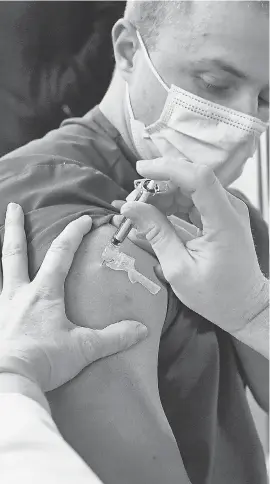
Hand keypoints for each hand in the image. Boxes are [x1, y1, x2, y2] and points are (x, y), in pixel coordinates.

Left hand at [0, 203, 147, 391]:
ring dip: (5, 251)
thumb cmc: (44, 359)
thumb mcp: (83, 349)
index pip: (61, 253)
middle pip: (15, 251)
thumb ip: (113, 337)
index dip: (74, 233)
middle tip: (13, 206)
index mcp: (44, 292)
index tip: (85, 219)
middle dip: (15, 227)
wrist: (6, 380)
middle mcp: (19, 292)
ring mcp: (2, 306)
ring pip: (2, 270)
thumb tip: (142, 329)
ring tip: (1, 236)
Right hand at [116, 157, 266, 334]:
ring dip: (161, 195)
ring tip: (137, 213)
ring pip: (188, 188)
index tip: (140, 171)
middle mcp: (229, 209)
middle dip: (157, 185)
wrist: (243, 305)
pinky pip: (192, 200)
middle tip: (132, 203)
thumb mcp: (178, 269)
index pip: (199, 178)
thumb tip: (129, 208)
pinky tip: (152, 216)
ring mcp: (226, 210)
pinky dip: (170, 204)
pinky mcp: (219, 215)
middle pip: (190, 179)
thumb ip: (156, 234)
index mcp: (224, 221)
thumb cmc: (215, 295)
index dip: (168, 168)